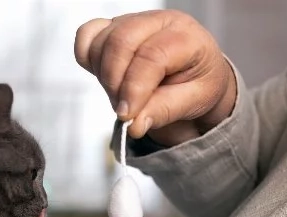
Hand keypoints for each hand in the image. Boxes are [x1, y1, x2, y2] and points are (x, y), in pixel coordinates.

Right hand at [74, 9, 236, 144]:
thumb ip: (164, 112)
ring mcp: (133, 21)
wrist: (195, 75)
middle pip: (121, 42)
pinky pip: (87, 35)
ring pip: (101, 41)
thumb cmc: (198, 84)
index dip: (134, 89)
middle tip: (124, 111)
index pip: (152, 56)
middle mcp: (158, 21)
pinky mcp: (113, 27)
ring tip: (121, 97)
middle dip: (115, 83)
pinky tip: (104, 76)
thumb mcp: (194, 102)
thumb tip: (134, 125)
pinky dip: (88, 58)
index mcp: (186, 36)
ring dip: (103, 76)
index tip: (127, 116)